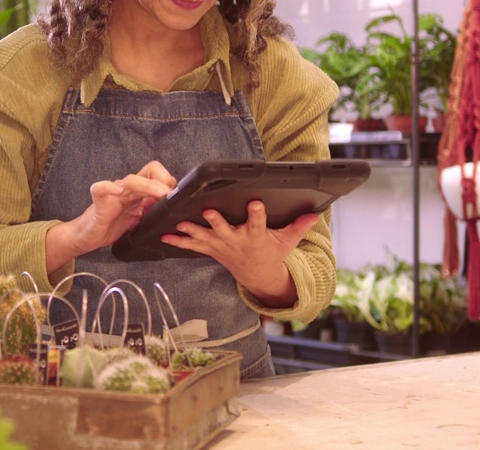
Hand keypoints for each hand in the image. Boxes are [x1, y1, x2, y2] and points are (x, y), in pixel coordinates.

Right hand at [46, 161, 177, 269]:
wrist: (88, 236)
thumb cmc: (113, 226)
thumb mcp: (139, 222)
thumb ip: (153, 214)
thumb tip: (176, 212)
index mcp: (140, 192)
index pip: (158, 176)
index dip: (170, 183)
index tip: (179, 198)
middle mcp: (128, 188)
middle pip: (149, 171)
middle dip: (164, 181)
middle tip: (172, 197)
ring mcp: (114, 193)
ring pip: (131, 180)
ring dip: (147, 186)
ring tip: (159, 194)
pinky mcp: (99, 201)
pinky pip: (101, 188)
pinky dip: (108, 187)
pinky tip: (116, 190)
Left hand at [161, 201, 319, 306]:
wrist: (257, 276)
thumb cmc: (272, 253)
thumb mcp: (287, 241)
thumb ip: (298, 226)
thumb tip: (315, 213)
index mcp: (256, 236)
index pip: (258, 223)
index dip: (257, 214)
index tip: (256, 203)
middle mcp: (237, 241)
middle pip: (226, 230)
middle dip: (217, 221)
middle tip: (209, 211)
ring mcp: (222, 247)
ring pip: (206, 237)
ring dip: (192, 231)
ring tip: (179, 223)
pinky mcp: (211, 250)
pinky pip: (193, 245)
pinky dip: (178, 241)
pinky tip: (164, 235)